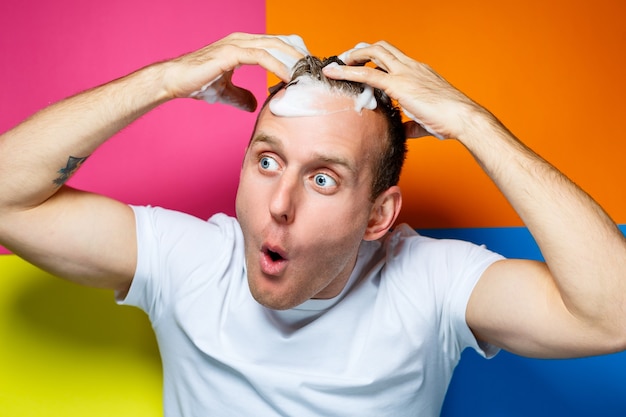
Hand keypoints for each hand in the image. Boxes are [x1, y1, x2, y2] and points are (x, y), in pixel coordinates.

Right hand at [162, 33, 306, 111]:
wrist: (174, 81)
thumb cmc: (196, 83)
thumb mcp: (226, 92)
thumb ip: (242, 96)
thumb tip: (255, 105)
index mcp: (243, 46)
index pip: (276, 46)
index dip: (293, 57)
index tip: (307, 73)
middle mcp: (242, 40)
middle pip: (280, 42)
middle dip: (299, 57)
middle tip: (315, 73)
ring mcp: (236, 44)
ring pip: (274, 46)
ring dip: (293, 61)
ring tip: (307, 76)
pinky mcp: (230, 53)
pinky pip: (261, 57)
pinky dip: (277, 67)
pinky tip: (287, 79)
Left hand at [323, 41, 483, 139]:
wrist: (463, 118)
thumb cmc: (450, 120)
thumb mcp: (426, 121)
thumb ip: (412, 124)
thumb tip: (404, 131)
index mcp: (419, 72)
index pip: (394, 58)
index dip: (376, 59)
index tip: (363, 64)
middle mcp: (411, 67)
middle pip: (382, 48)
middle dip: (361, 51)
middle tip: (346, 60)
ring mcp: (405, 73)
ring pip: (373, 53)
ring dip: (352, 56)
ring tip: (337, 65)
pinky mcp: (398, 85)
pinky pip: (367, 73)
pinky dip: (347, 72)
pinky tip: (334, 73)